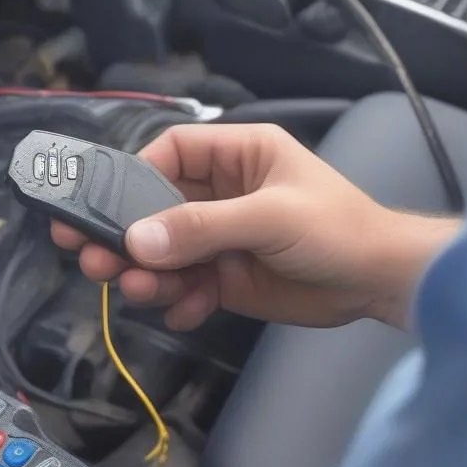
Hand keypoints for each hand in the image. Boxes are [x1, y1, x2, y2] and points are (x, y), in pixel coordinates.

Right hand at [53, 124, 457, 331]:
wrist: (379, 284)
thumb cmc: (336, 230)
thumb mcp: (269, 218)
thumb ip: (202, 228)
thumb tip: (137, 242)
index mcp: (236, 157)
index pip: (170, 154)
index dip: (133, 175)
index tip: (104, 206)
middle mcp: (222, 194)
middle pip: (154, 208)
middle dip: (123, 234)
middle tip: (87, 255)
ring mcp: (221, 238)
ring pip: (164, 252)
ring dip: (147, 273)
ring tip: (138, 290)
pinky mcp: (225, 278)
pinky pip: (185, 286)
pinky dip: (178, 301)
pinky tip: (185, 311)